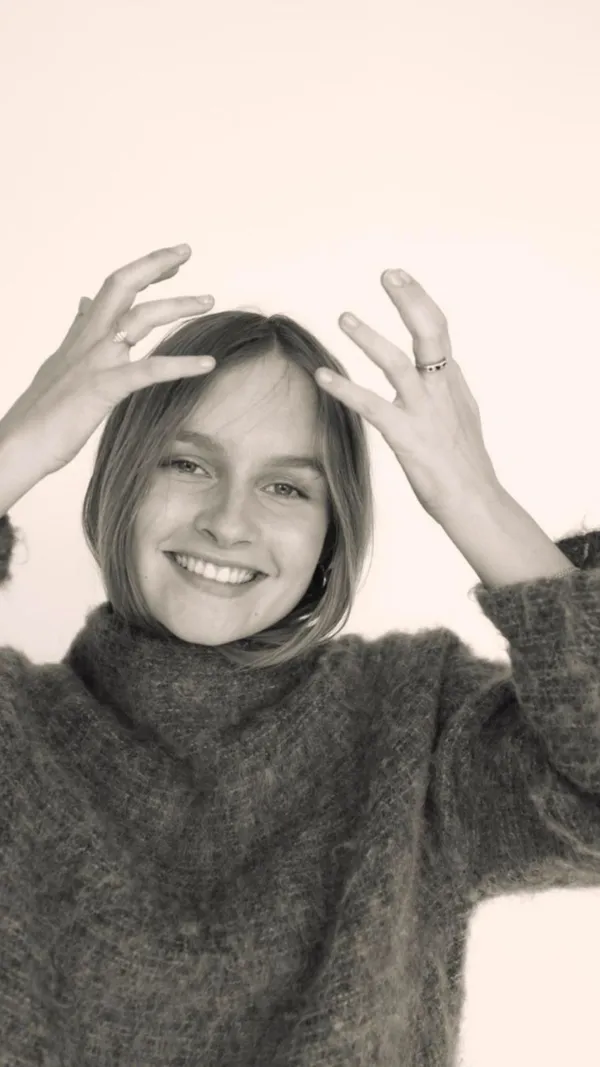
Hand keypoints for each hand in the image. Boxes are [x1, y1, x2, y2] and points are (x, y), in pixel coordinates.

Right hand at [0, 245, 216, 476]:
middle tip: (186, 252)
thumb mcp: (60, 364)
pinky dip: (182, 364)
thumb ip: (76, 334)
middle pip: (122, 286)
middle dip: (155, 265)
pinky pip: (149, 370)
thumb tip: (83, 306)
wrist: (19, 444)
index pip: (112, 290)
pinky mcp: (104, 389)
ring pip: (140, 319)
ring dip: (178, 305)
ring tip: (209, 301)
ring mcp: (96, 362)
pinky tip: (208, 364)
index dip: (142, 271)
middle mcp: (89, 341)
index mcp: (81, 337)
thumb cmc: (41, 413)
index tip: (171, 263)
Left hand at [315, 268, 502, 522]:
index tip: (400, 278)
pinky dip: (345, 388)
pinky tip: (323, 376)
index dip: (418, 300)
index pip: (437, 330)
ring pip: (396, 363)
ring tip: (344, 317)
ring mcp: (424, 411)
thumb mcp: (461, 417)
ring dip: (368, 337)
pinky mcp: (406, 435)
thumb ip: (447, 390)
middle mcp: (441, 390)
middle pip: (430, 331)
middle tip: (387, 274)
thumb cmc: (465, 465)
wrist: (474, 501)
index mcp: (452, 383)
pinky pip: (371, 405)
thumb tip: (440, 371)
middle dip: (409, 299)